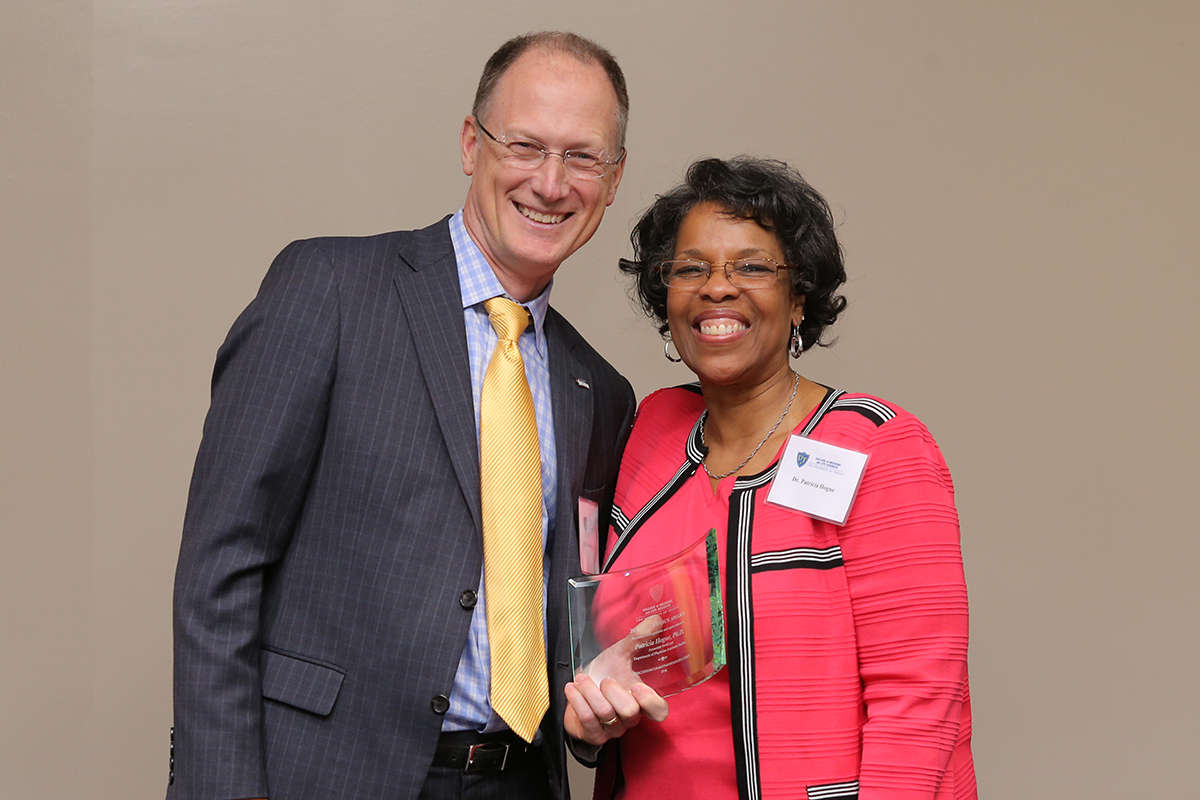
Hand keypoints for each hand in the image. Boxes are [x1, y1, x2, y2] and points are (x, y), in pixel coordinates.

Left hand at [563, 617, 668, 744]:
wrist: (580, 688)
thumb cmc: (605, 672)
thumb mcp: (619, 654)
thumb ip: (637, 639)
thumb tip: (656, 619)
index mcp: (642, 700)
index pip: (659, 712)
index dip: (651, 702)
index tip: (637, 686)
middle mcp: (630, 718)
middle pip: (630, 713)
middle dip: (613, 693)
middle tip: (604, 679)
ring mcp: (613, 729)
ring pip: (606, 715)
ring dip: (590, 693)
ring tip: (581, 679)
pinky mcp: (594, 735)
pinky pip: (588, 721)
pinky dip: (578, 701)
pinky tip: (572, 688)